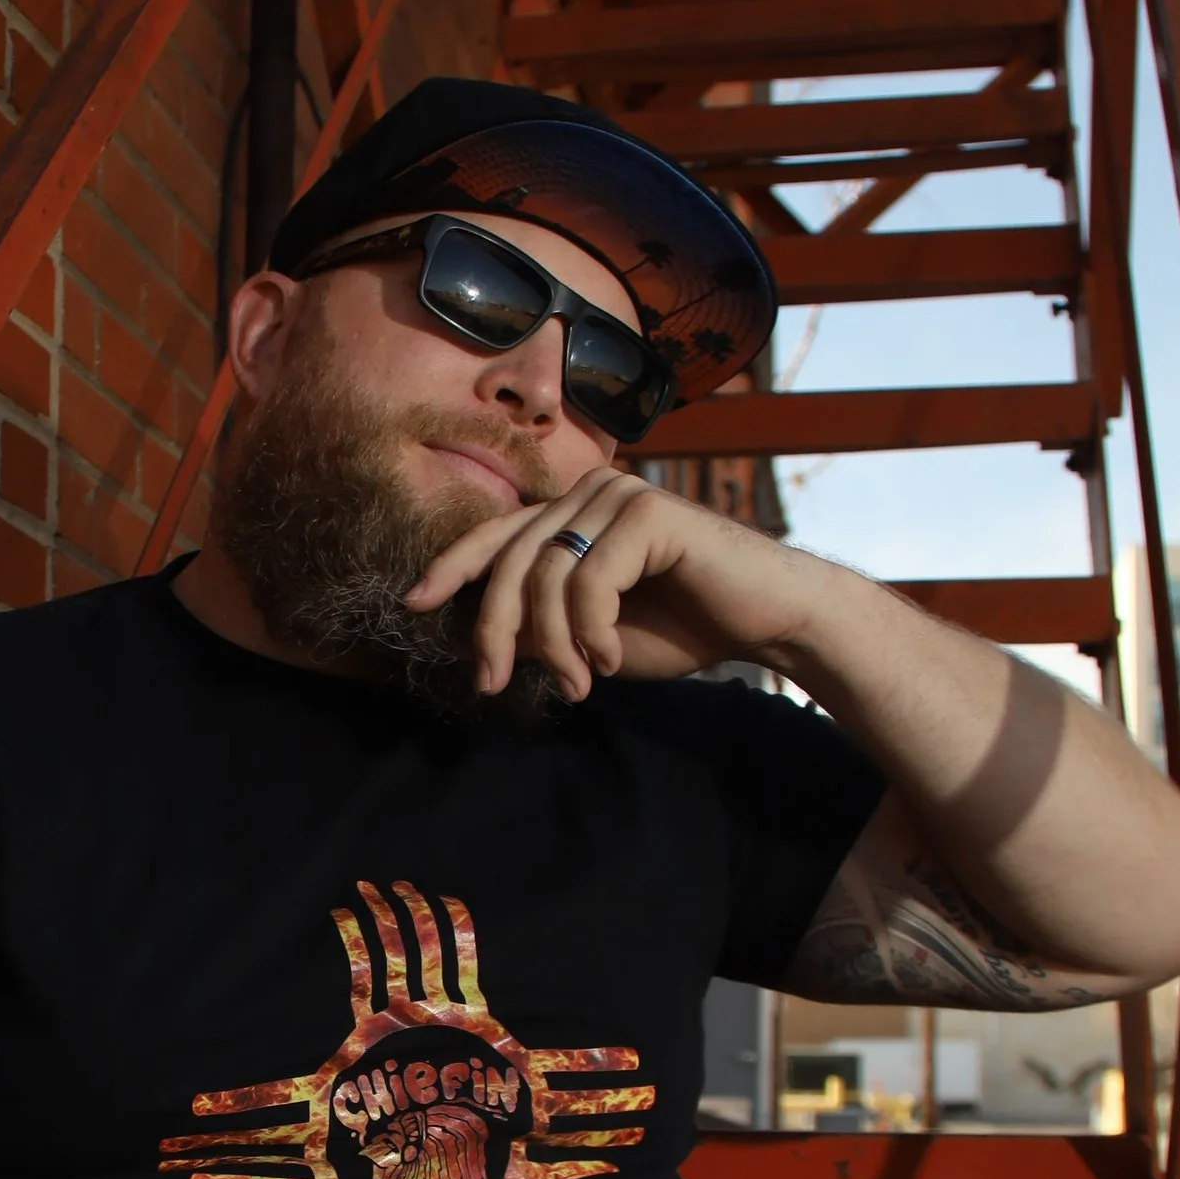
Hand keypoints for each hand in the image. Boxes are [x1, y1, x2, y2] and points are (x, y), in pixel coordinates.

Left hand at [403, 466, 810, 700]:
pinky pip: (589, 583)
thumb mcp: (595, 635)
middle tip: (495, 685)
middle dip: (496, 631)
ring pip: (546, 577)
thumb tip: (485, 645)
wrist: (766, 620)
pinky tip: (612, 662)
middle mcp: (590, 492)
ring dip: (554, 645)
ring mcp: (618, 496)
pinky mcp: (649, 512)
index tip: (414, 603)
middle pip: (512, 562)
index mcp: (574, 514)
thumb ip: (545, 627)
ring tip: (581, 685)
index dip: (452, 568)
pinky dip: (593, 633)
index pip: (496, 535)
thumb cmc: (686, 627)